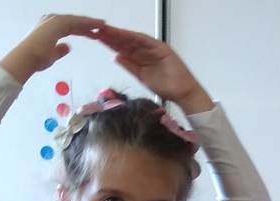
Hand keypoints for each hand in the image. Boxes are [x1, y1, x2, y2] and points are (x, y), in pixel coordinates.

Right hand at [2, 14, 106, 80]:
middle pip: (74, 21)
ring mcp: (54, 20)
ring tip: (103, 25)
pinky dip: (86, 23)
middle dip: (88, 24)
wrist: (26, 58)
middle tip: (101, 26)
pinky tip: (96, 26)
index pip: (70, 27)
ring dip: (90, 22)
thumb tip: (68, 47)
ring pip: (76, 20)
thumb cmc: (36, 60)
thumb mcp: (52, 55)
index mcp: (50, 27)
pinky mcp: (57, 23)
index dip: (82, 29)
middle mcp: (51, 20)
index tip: (93, 32)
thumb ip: (60, 50)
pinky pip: (76, 22)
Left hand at [96, 26, 210, 110]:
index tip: (97, 38)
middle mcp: (146, 50)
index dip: (110, 42)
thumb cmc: (166, 87)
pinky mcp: (161, 48)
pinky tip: (123, 34)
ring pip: (133, 39)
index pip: (123, 48)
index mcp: (141, 57)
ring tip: (106, 30)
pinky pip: (145, 41)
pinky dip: (134, 37)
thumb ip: (130, 66)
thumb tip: (116, 57)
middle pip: (125, 41)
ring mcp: (153, 48)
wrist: (182, 93)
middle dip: (111, 36)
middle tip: (96, 29)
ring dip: (120, 34)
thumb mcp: (142, 77)